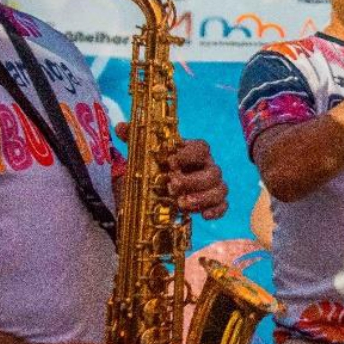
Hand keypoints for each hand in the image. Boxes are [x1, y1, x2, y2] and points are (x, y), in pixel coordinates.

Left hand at [115, 126, 229, 220]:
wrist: (156, 193)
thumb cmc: (154, 170)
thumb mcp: (142, 157)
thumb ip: (135, 140)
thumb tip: (120, 127)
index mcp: (193, 153)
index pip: (202, 148)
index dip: (189, 154)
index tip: (171, 161)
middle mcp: (206, 167)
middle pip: (213, 171)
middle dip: (193, 181)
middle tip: (172, 187)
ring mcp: (212, 186)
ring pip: (220, 189)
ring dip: (203, 198)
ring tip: (181, 204)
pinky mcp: (214, 203)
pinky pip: (223, 205)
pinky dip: (216, 210)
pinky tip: (203, 215)